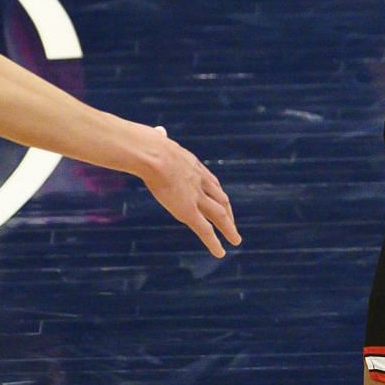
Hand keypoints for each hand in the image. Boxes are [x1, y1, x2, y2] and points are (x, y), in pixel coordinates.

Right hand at [138, 126, 240, 257]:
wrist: (152, 154)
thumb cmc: (148, 145)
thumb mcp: (159, 139)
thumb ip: (161, 139)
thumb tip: (158, 131)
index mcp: (193, 165)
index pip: (211, 181)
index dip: (216, 192)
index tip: (221, 199)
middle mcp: (200, 182)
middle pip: (220, 198)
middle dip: (227, 212)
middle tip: (232, 222)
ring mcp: (196, 197)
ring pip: (219, 216)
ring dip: (229, 228)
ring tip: (235, 240)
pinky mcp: (188, 211)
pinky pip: (205, 230)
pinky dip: (214, 242)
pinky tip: (221, 252)